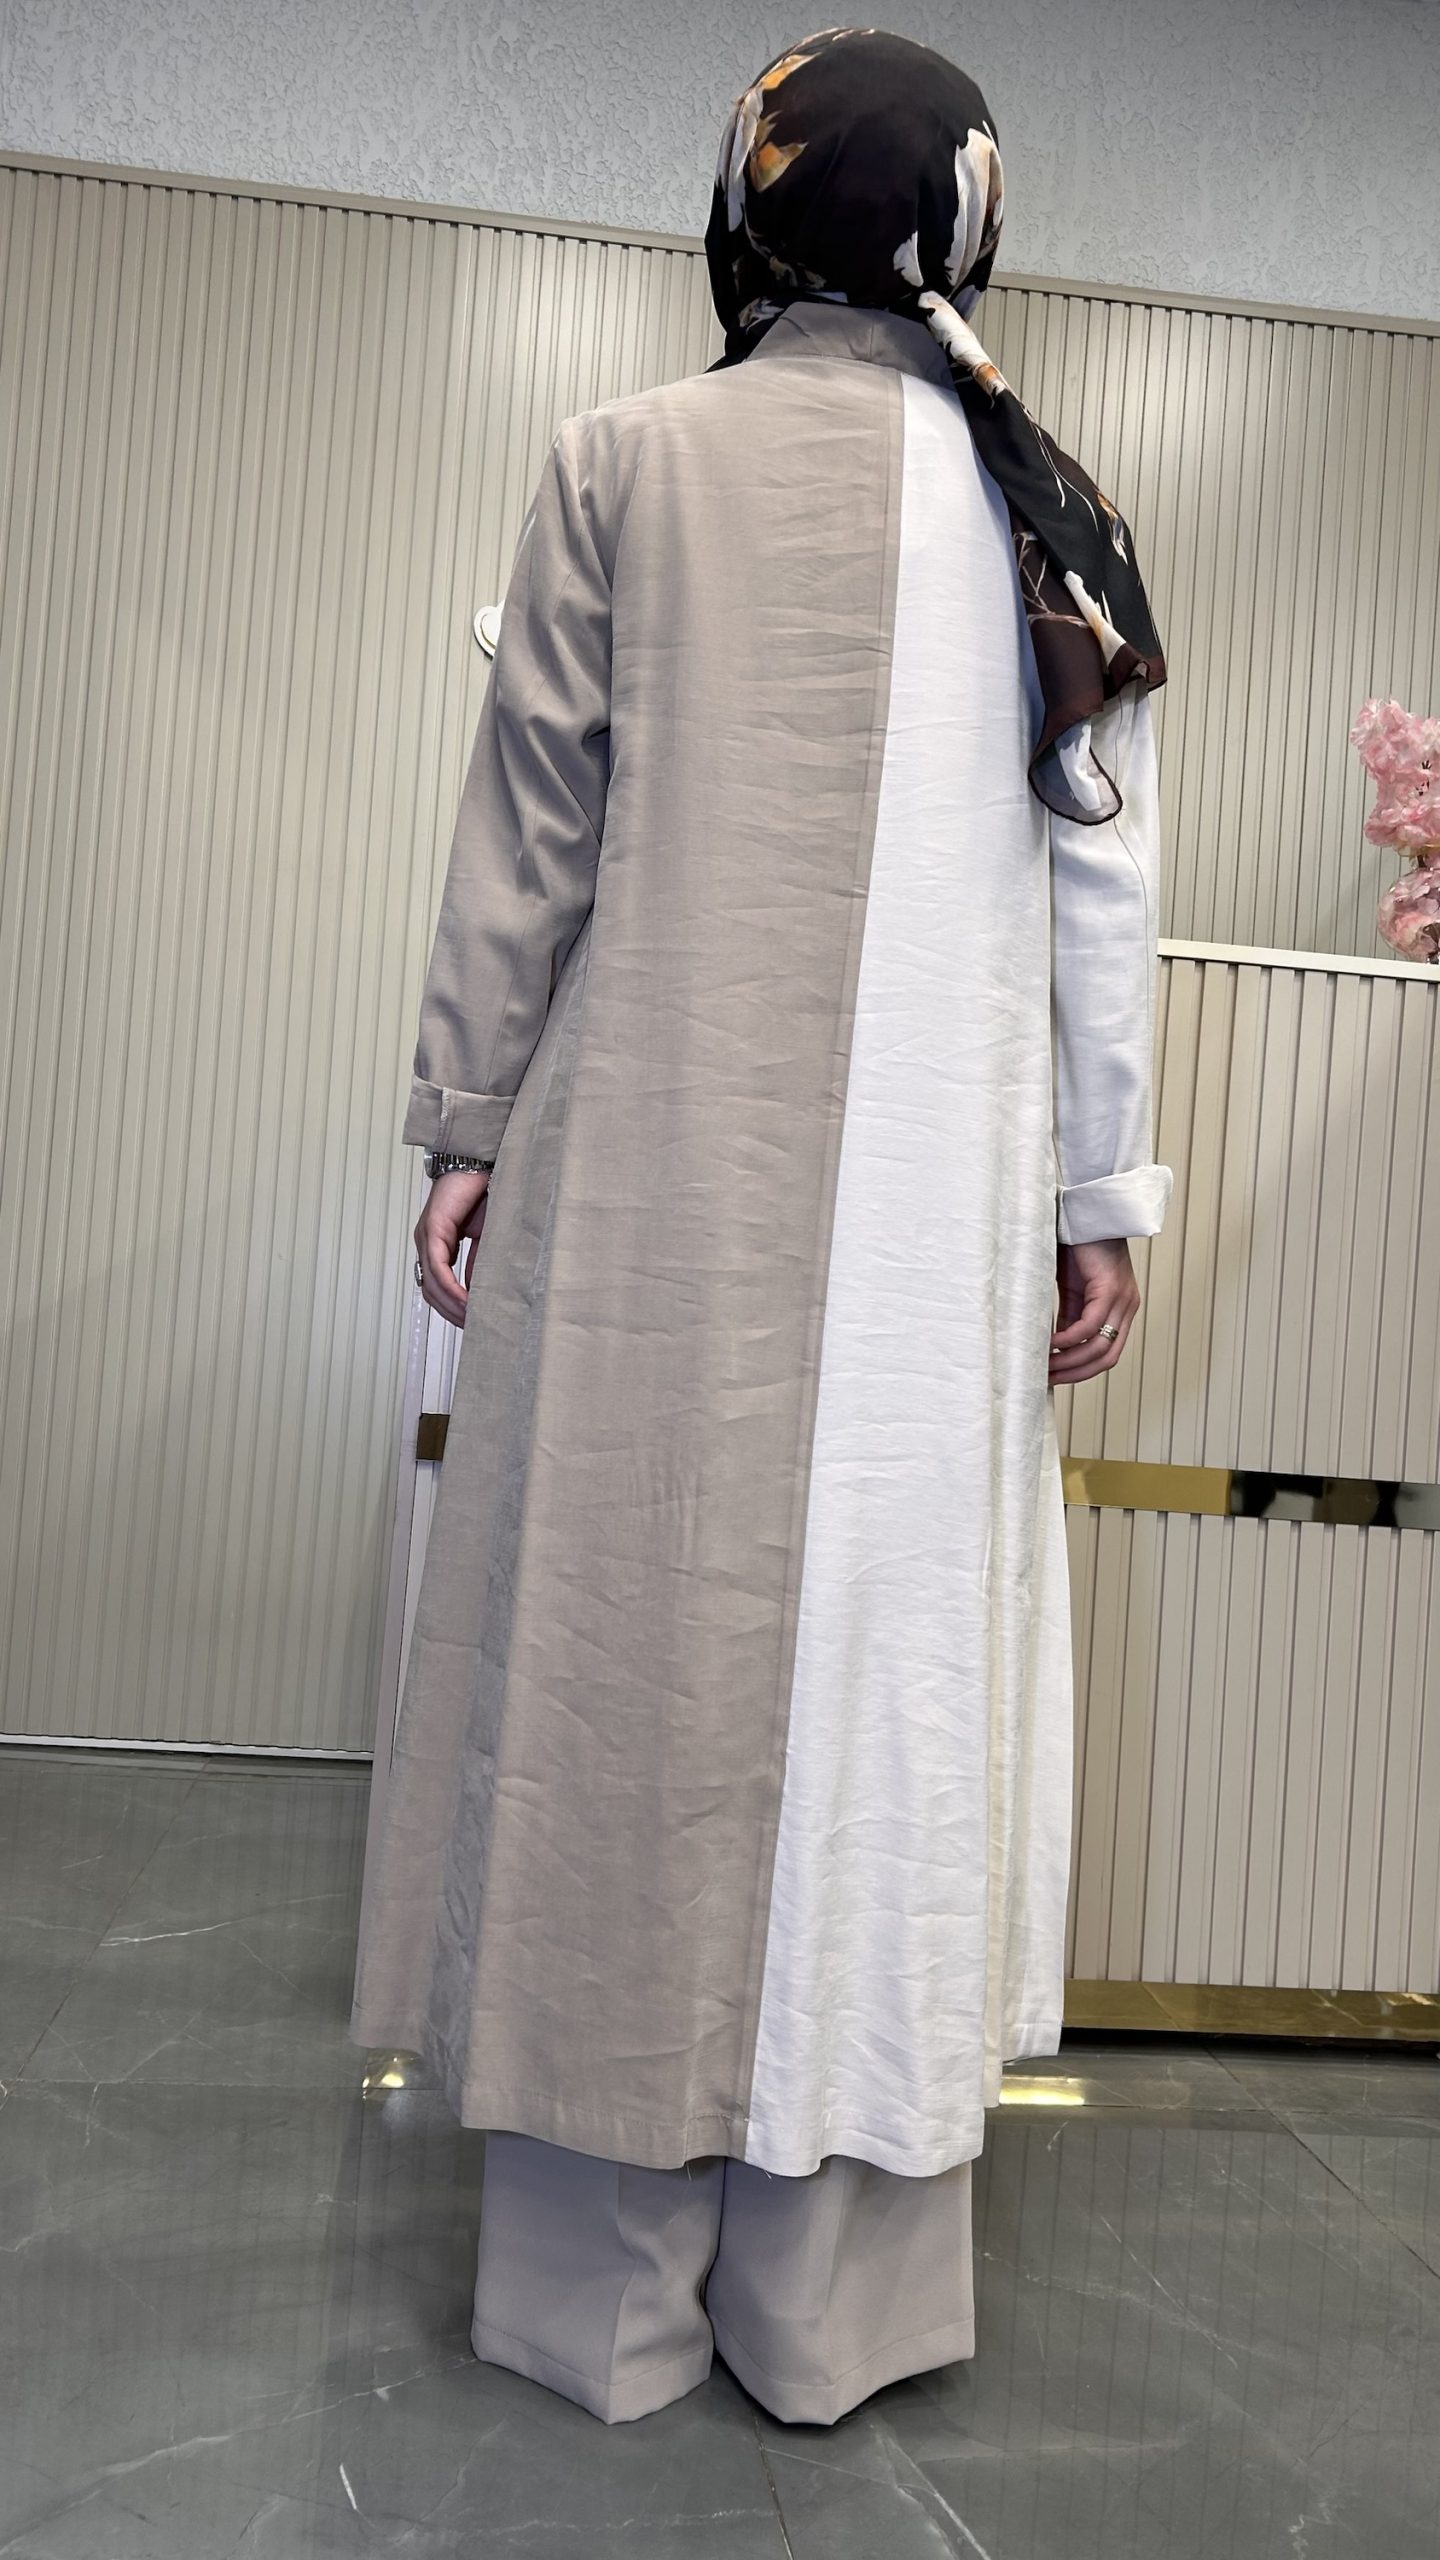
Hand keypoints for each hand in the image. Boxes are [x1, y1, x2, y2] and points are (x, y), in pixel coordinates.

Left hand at [414, 1167, 490, 1328]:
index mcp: (437, 1245)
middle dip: (453, 1315)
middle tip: (476, 1330)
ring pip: (432, 1284)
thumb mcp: (486, 1238)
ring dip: (453, 1307)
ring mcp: (426, 1236)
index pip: (438, 1287)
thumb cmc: (485, 1192)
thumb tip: (477, 1294)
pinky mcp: (433, 1227)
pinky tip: (468, 1302)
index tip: (473, 1325)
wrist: (483, 1161)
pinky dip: (453, 1289)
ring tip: (475, 1321)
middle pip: (431, 1292)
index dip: (453, 1310)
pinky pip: (438, 1268)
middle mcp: (426, 1242)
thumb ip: (478, 1264)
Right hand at [1050, 1238, 1139, 1383]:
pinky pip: (1089, 1326)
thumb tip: (1055, 1348)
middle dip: (1075, 1374)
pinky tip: (1049, 1343)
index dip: (1080, 1371)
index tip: (1053, 1378)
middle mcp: (1127, 1308)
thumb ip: (1069, 1317)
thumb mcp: (1072, 1291)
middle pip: (1106, 1359)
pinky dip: (1068, 1340)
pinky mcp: (1111, 1288)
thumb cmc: (1076, 1246)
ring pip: (1099, 1347)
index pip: (1106, 1355)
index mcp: (1120, 1310)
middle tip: (1045, 1379)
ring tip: (1043, 1365)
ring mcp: (1123, 1299)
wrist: (1084, 1212)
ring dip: (1069, 1361)